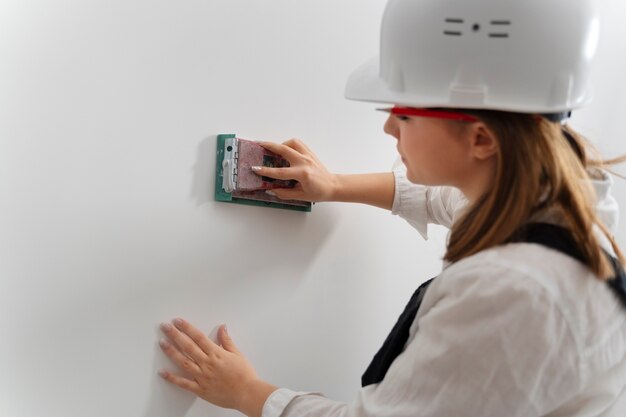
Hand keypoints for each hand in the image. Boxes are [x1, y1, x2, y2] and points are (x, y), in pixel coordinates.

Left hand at [159, 319, 275, 415]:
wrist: (247, 394)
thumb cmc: (244, 375)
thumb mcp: (237, 354)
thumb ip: (226, 340)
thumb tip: (222, 327)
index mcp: (216, 354)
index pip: (198, 337)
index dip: (187, 328)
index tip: (178, 321)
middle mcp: (207, 364)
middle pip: (188, 346)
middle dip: (175, 335)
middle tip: (165, 326)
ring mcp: (202, 376)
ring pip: (183, 362)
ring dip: (171, 352)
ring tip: (162, 343)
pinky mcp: (200, 389)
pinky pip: (183, 383)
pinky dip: (172, 378)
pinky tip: (162, 372)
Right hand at [254, 138, 338, 201]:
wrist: (333, 186)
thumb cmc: (319, 192)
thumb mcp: (301, 196)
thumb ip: (285, 193)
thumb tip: (271, 190)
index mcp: (302, 174)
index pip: (280, 172)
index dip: (266, 171)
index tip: (256, 168)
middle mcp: (304, 162)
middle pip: (284, 150)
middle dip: (269, 146)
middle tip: (259, 144)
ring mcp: (308, 155)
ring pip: (291, 143)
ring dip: (281, 144)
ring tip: (273, 149)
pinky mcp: (310, 153)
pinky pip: (298, 143)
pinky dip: (290, 144)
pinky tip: (285, 150)